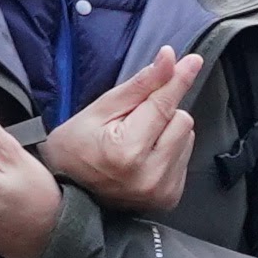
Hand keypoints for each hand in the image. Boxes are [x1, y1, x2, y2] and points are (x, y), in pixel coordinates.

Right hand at [41, 46, 203, 220]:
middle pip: (182, 119)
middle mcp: (149, 175)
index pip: (163, 105)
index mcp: (127, 151)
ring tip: (136, 142)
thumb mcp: (98, 111)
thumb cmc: (73, 150)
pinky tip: (144, 157)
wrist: (64, 196)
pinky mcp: (169, 198)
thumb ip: (139, 86)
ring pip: (186, 137)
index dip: (178, 80)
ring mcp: (161, 191)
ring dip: (167, 132)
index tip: (193, 60)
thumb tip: (169, 59)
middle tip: (132, 122)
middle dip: (162, 112)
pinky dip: (169, 151)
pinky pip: (184, 158)